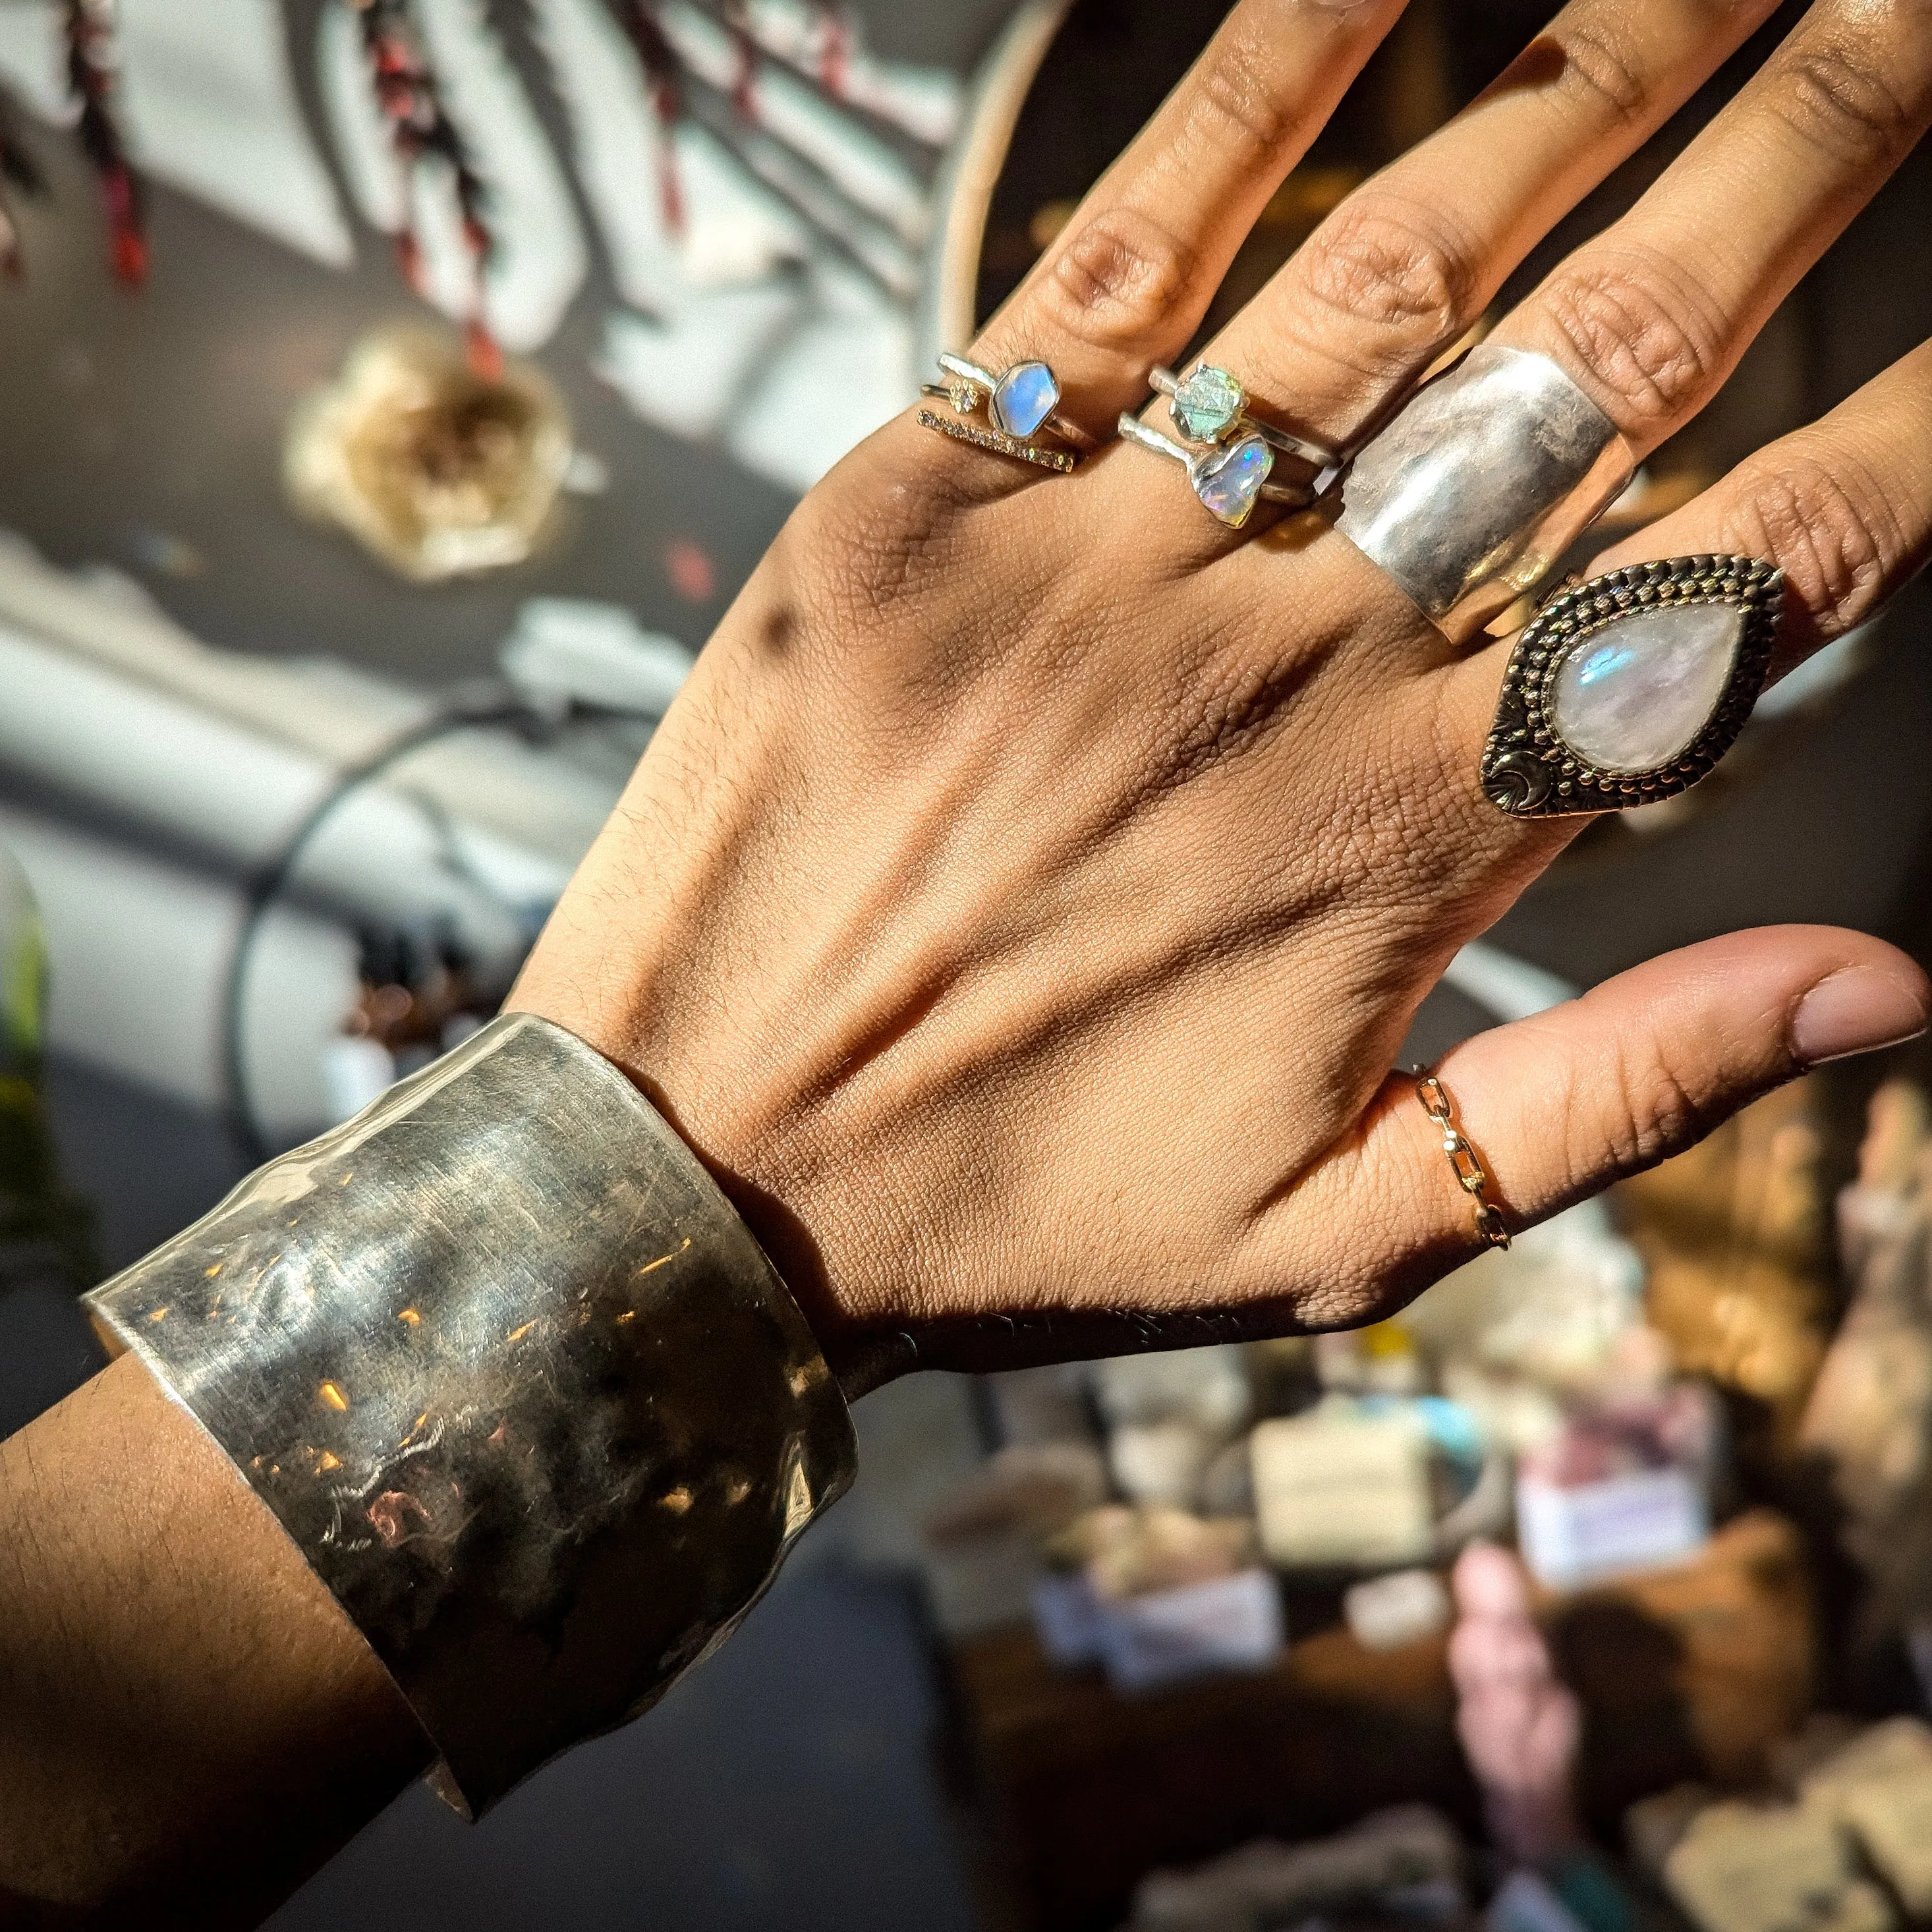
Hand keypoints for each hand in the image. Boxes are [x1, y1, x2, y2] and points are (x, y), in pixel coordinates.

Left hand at [517, 0, 1931, 1389]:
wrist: (703, 1173)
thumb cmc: (1020, 1216)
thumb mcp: (1338, 1235)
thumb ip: (1616, 1098)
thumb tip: (1886, 993)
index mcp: (1406, 834)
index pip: (1731, 588)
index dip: (1899, 440)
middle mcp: (1277, 661)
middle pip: (1601, 362)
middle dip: (1798, 159)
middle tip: (1906, 17)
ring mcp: (1096, 560)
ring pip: (1390, 271)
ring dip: (1584, 79)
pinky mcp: (922, 496)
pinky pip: (1107, 256)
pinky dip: (1242, 95)